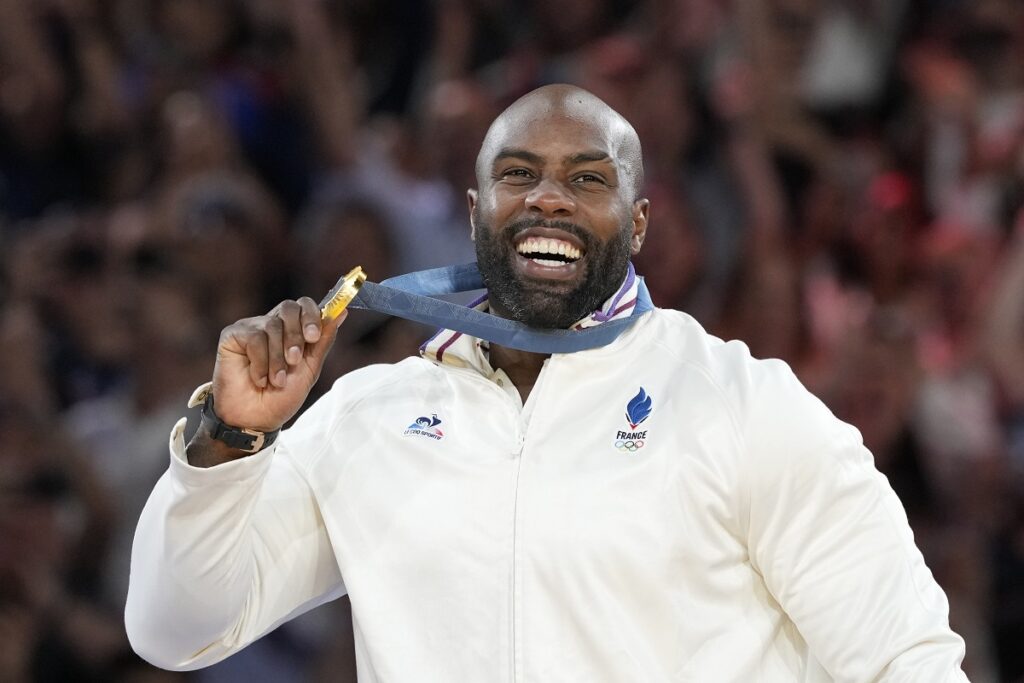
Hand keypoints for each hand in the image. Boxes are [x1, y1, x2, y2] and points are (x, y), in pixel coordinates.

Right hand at [211, 298, 345, 432]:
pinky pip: (254, 338)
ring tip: (276, 380)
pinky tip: (258, 379)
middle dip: (295, 335)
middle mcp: (271, 324)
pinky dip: (260, 363)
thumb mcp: (310, 368)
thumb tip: (341, 312)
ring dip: (278, 359)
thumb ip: (323, 341)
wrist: (257, 419)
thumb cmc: (282, 396)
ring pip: (272, 326)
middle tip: (294, 360)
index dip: (311, 315)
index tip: (314, 336)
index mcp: (291, 330)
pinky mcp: (232, 336)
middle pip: (288, 308)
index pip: (303, 305)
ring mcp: (251, 328)